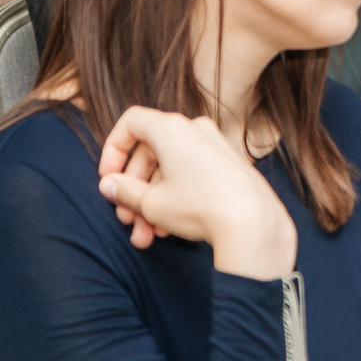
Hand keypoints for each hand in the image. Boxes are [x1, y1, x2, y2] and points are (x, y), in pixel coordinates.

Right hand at [97, 107, 296, 280]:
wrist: (252, 222)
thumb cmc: (199, 206)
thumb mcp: (151, 203)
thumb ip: (124, 191)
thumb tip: (109, 185)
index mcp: (171, 128)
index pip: (131, 123)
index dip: (113, 150)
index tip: (108, 179)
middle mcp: (194, 130)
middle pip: (150, 154)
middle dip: (134, 190)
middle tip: (126, 219)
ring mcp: (214, 147)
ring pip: (170, 171)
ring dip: (152, 203)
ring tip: (145, 237)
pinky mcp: (228, 166)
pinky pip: (191, 176)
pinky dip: (175, 199)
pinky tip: (166, 232)